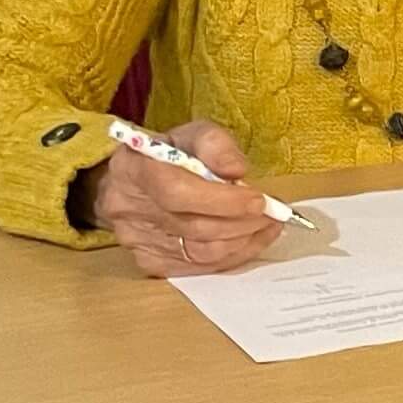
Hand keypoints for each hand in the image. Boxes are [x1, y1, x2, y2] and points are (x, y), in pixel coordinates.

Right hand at [84, 120, 280, 278]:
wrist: (134, 182)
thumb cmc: (169, 155)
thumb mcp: (192, 134)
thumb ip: (216, 145)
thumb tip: (237, 170)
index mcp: (134, 169)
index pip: (177, 193)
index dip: (223, 201)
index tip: (258, 199)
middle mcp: (128, 209)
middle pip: (193, 227)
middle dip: (242, 222)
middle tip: (274, 213)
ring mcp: (136, 241)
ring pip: (199, 253)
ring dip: (243, 241)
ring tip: (268, 224)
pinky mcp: (149, 262)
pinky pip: (198, 268)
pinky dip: (232, 255)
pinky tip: (250, 239)